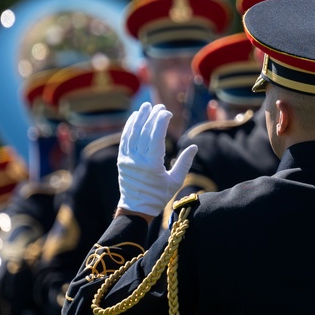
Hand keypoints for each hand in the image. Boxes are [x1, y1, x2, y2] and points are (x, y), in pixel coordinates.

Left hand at [117, 102, 197, 216]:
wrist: (136, 208)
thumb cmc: (159, 196)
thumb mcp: (175, 181)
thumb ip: (184, 163)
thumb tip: (193, 146)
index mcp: (152, 165)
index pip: (155, 137)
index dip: (160, 122)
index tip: (167, 113)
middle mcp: (137, 160)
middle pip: (144, 132)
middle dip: (152, 116)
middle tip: (159, 106)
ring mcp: (127, 159)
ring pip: (132, 133)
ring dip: (139, 118)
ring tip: (146, 107)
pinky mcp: (121, 160)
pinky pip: (125, 139)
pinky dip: (129, 127)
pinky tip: (135, 118)